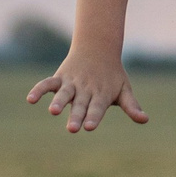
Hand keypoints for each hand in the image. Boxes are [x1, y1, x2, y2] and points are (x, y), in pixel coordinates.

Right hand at [28, 46, 148, 131]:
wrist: (98, 48)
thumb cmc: (112, 75)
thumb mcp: (124, 89)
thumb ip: (131, 106)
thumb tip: (145, 119)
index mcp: (101, 94)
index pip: (97, 108)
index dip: (94, 117)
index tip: (89, 127)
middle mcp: (86, 89)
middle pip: (81, 104)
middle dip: (76, 115)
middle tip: (72, 129)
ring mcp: (72, 83)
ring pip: (64, 93)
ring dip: (59, 102)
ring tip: (53, 112)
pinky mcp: (60, 78)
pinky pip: (47, 84)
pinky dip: (39, 90)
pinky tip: (30, 99)